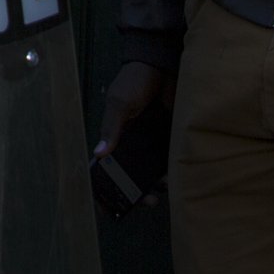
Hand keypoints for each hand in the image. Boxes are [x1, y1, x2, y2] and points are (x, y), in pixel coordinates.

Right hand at [92, 59, 174, 208]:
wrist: (162, 65)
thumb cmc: (134, 81)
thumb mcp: (119, 103)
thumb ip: (111, 128)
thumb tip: (99, 154)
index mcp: (115, 135)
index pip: (105, 166)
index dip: (104, 187)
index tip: (107, 208)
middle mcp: (132, 142)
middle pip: (130, 176)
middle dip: (136, 192)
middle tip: (147, 202)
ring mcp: (151, 142)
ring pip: (151, 172)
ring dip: (155, 185)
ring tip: (162, 191)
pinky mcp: (169, 139)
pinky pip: (169, 161)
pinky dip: (171, 172)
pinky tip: (174, 179)